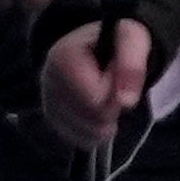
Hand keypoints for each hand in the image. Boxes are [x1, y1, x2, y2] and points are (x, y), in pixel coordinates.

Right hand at [41, 17, 155, 151]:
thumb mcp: (131, 39)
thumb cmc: (115, 40)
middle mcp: (47, 83)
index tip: (118, 77)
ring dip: (109, 121)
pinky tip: (101, 111)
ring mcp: (49, 104)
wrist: (99, 44)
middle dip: (113, 107)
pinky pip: (83, 140)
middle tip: (116, 86)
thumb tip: (126, 102)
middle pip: (91, 118)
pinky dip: (99, 131)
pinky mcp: (55, 121)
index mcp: (62, 58)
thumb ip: (132, 66)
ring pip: (88, 133)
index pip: (94, 98)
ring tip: (108, 96)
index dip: (115, 92)